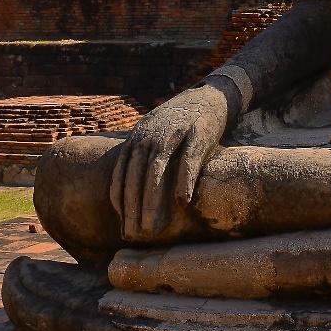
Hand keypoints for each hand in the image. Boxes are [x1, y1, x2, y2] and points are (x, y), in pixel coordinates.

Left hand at [109, 83, 229, 241]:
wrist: (209, 96)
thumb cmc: (180, 123)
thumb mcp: (153, 134)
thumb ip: (141, 157)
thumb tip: (129, 192)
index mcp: (137, 138)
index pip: (121, 174)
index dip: (120, 201)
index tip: (121, 225)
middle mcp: (151, 136)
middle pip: (136, 176)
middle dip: (133, 208)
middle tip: (134, 234)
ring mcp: (174, 134)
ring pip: (157, 171)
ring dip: (152, 201)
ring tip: (152, 227)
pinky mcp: (198, 134)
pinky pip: (188, 161)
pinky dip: (183, 181)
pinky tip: (182, 202)